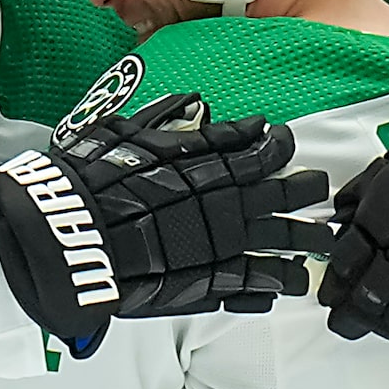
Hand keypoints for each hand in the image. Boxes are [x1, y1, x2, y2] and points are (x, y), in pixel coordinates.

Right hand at [0, 94, 327, 355]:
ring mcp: (221, 247)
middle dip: (305, 192)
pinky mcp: (207, 285)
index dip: (278, 146)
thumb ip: (165, 119)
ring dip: (302, 245)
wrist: (69, 235)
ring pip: (278, 245)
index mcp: (206, 165)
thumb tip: (195, 102)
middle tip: (319, 191)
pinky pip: (251, 286)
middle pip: (282, 196)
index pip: (258, 151)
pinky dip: (270, 286)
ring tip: (317, 250)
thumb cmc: (89, 181)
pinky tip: (284, 286)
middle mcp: (223, 204)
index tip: (285, 142)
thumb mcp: (122, 134)